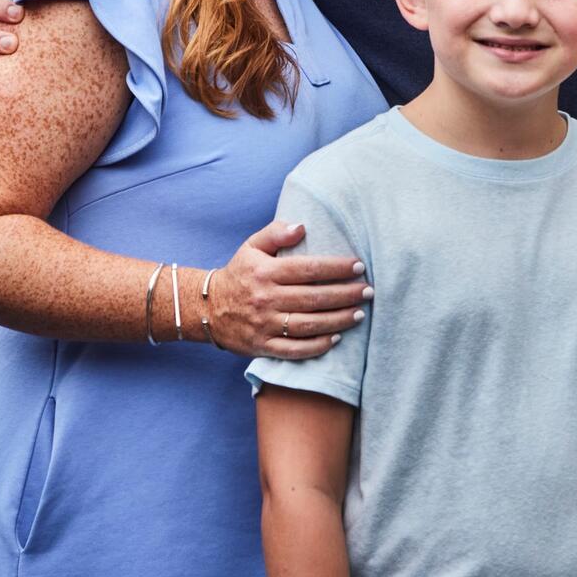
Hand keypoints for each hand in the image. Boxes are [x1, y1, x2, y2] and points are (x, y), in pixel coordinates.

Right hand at [205, 219, 373, 359]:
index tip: (359, 266)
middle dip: (346, 295)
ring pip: (308, 325)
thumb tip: (302, 227)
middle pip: (314, 298)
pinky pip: (294, 350)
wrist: (207, 309)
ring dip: (338, 320)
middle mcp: (266, 299)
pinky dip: (317, 346)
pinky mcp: (262, 346)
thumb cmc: (239, 274)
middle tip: (368, 291)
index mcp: (266, 272)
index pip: (308, 269)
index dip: (337, 268)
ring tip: (359, 313)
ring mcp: (264, 325)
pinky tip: (336, 338)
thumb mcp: (251, 246)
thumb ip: (276, 232)